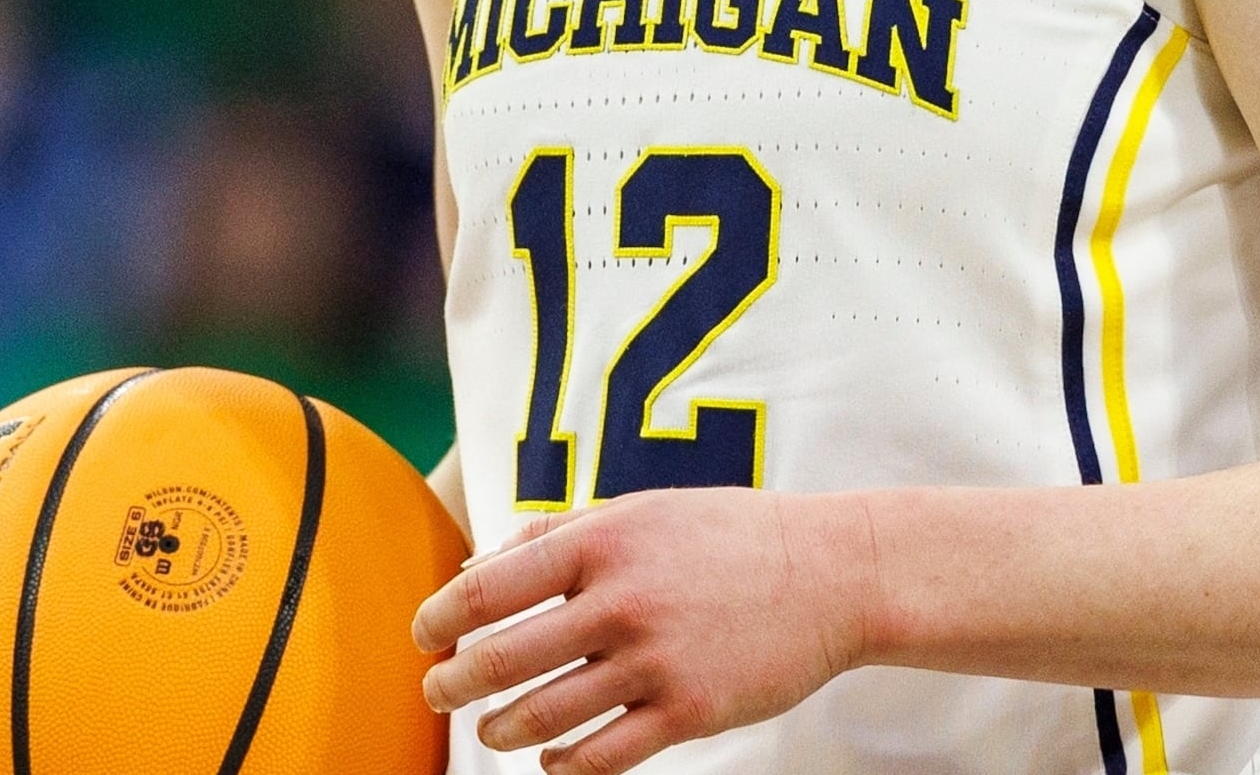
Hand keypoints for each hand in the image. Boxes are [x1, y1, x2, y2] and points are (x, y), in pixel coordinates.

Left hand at [413, 487, 880, 772]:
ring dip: (499, 729)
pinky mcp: (688, 712)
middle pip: (501, 659)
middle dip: (452, 684)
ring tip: (492, 727)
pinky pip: (601, 755)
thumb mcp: (643, 511)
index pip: (488, 588)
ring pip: (542, 715)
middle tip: (437, 693)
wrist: (833, 573)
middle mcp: (621, 601)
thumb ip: (561, 533)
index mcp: (603, 542)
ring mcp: (655, 661)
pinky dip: (561, 763)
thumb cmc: (730, 537)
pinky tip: (552, 758)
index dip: (440, 619)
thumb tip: (479, 563)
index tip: (426, 635)